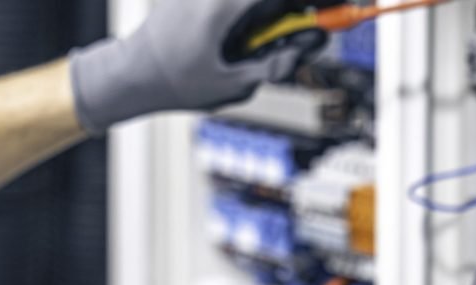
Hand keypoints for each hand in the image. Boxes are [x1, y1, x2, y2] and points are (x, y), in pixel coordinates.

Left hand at [69, 0, 330, 131]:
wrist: (131, 73)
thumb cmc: (173, 82)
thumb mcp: (234, 85)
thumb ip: (278, 64)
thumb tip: (310, 43)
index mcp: (223, 6)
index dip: (322, 0)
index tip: (344, 7)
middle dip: (300, 6)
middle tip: (325, 16)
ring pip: (258, 3)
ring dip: (277, 12)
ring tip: (291, 28)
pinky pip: (242, 3)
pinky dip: (258, 13)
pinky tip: (259, 29)